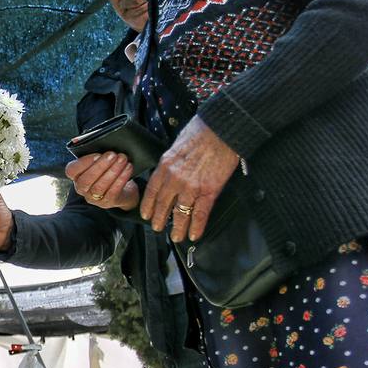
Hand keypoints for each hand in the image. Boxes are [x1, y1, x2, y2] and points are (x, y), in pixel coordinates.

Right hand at [66, 152, 139, 209]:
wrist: (123, 186)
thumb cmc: (108, 168)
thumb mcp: (99, 159)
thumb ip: (92, 151)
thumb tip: (82, 140)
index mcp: (76, 175)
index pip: (71, 170)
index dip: (83, 163)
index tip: (97, 154)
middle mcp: (82, 188)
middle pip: (86, 180)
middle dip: (100, 166)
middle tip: (113, 154)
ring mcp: (93, 198)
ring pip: (99, 186)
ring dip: (112, 171)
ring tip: (123, 159)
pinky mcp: (107, 202)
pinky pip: (113, 191)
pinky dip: (121, 179)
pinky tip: (128, 168)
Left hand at [140, 116, 238, 241]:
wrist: (221, 131)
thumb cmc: (200, 133)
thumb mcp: (175, 147)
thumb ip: (170, 164)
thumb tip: (168, 173)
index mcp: (165, 167)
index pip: (152, 191)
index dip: (148, 205)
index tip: (146, 214)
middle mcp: (174, 179)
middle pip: (163, 205)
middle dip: (159, 219)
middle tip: (157, 228)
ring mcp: (191, 187)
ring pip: (180, 213)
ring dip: (177, 228)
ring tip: (175, 237)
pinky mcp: (209, 191)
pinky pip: (200, 214)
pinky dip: (197, 227)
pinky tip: (194, 235)